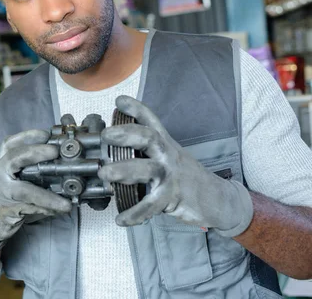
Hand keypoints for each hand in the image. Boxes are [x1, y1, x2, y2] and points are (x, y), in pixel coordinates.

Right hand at [0, 130, 72, 249]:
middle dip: (35, 152)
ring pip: (24, 191)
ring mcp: (0, 193)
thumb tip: (62, 159)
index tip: (46, 134)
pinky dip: (47, 209)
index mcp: (0, 163)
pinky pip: (30, 208)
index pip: (9, 144)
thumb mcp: (12, 176)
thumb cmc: (7, 194)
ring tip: (66, 202)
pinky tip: (60, 209)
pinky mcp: (6, 211)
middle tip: (55, 151)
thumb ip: (30, 166)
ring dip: (47, 196)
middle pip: (13, 158)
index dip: (27, 136)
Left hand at [98, 95, 253, 236]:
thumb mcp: (169, 156)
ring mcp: (170, 175)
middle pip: (148, 138)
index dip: (136, 109)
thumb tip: (112, 149)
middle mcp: (167, 155)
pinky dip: (135, 213)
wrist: (217, 200)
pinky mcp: (173, 197)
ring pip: (146, 169)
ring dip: (123, 170)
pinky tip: (121, 219)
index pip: (151, 121)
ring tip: (104, 174)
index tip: (120, 101)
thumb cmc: (186, 177)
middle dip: (126, 134)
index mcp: (165, 143)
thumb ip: (146, 151)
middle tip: (106, 135)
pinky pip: (151, 205)